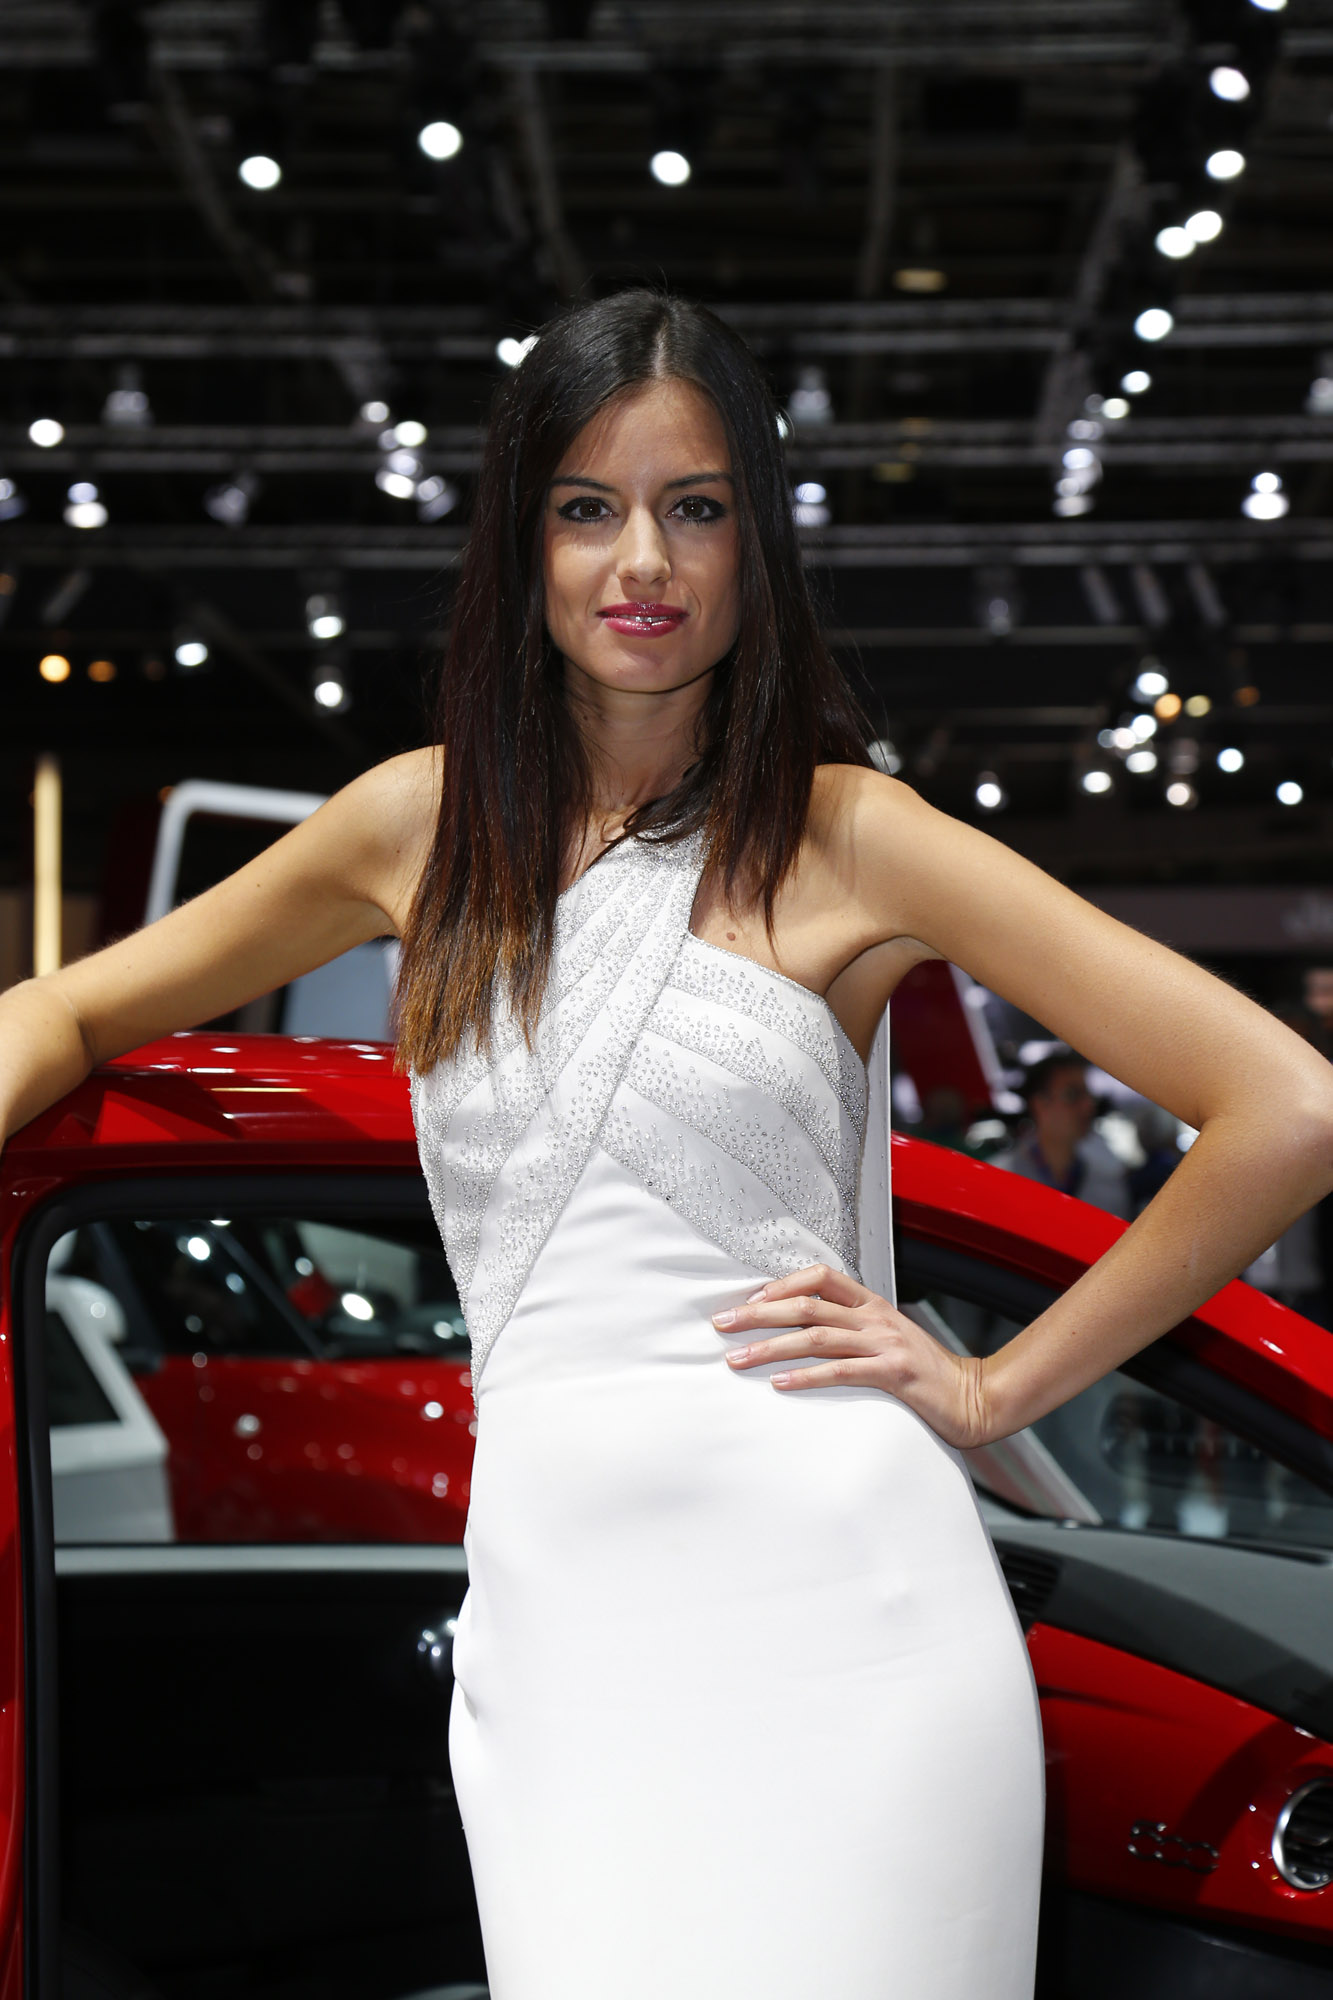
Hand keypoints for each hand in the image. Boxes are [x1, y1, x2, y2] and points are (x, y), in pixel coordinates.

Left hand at [713, 1263, 991, 1450]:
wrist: (974, 1397)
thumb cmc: (924, 1373)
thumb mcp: (887, 1339)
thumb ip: (851, 1329)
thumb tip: (801, 1331)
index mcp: (872, 1304)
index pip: (820, 1276)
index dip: (781, 1284)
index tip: (748, 1300)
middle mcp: (876, 1317)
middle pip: (807, 1304)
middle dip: (758, 1314)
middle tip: (722, 1324)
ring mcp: (885, 1343)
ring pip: (816, 1336)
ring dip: (771, 1347)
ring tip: (738, 1359)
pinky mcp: (893, 1373)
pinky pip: (841, 1371)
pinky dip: (806, 1376)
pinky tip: (779, 1383)